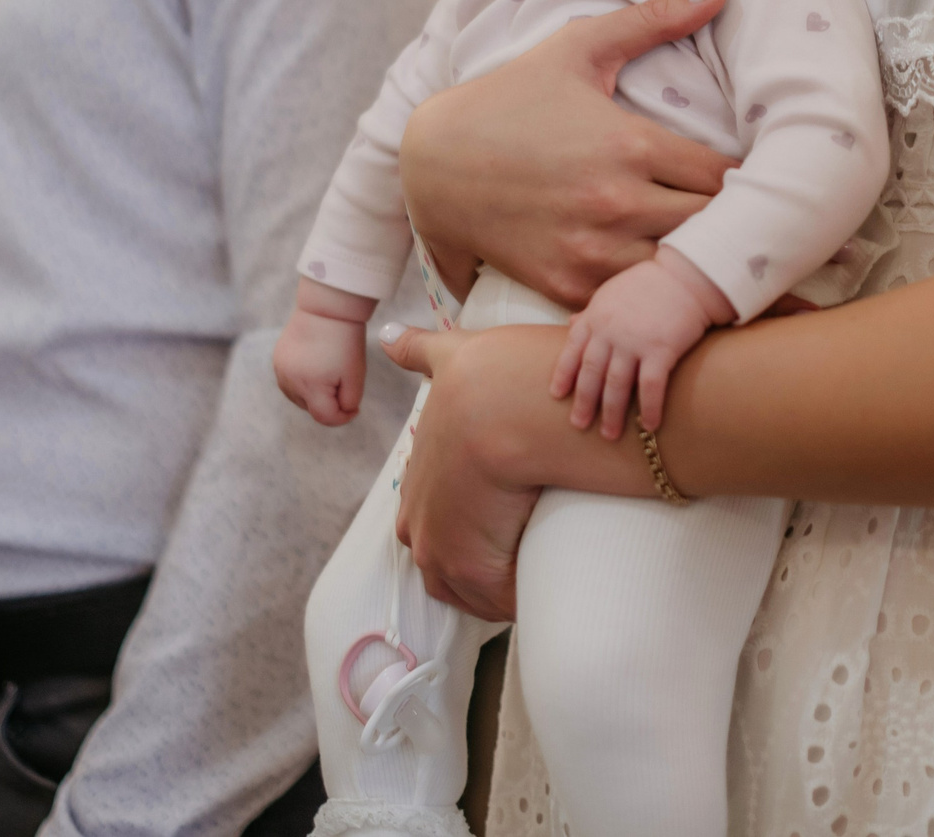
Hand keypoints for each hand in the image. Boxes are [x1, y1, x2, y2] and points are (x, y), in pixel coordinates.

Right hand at [273, 304, 368, 425]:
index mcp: (309, 387)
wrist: (326, 307)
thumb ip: (348, 401)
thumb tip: (342, 412)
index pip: (324, 418)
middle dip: (329, 403)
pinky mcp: (277, 360)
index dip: (343, 417)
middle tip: (343, 381)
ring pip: (299, 398)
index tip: (355, 407)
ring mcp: (280, 370)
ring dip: (315, 394)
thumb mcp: (355, 375)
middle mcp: (289, 382)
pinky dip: (303, 382)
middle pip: (311, 409)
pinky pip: (290, 383)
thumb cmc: (344, 340)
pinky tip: (315, 367)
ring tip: (329, 373)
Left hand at [382, 325, 545, 619]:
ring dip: (498, 584)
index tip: (495, 513)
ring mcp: (439, 546)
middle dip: (476, 559)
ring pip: (466, 584)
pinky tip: (547, 584)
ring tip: (540, 569)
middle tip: (524, 548)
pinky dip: (519, 596)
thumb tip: (386, 336)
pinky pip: (498, 599)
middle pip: (440, 556)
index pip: (427, 511)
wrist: (510, 405)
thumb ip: (420, 350)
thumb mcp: (456, 357)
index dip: (461, 516)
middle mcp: (419, 513)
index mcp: (420, 472)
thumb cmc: (499, 374)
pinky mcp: (471, 569)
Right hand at [399, 0, 737, 306]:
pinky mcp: (566, 286)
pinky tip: (657, 275)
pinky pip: (632, 301)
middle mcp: (616, 203)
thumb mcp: (575, 48)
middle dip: (731, 222)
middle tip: (741, 217)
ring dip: (695, 260)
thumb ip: (650, 20)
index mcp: (629, 144)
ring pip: (678, 272)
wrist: (430, 163)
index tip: (750, 176)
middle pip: (713, 229)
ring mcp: (591, 251)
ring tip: (706, 248)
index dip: (747, 178)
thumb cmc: (509, 98)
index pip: (726, 176)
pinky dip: (650, 291)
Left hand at [552, 249, 730, 438]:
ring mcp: (634, 342)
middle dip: (584, 401)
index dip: (563, 374)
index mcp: (596, 317)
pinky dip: (648, 408)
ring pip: (616, 384)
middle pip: (591, 373)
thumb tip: (570, 322)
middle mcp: (610, 332)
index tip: (556, 395)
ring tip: (609, 434)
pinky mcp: (661, 350)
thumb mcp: (611, 292)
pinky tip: (648, 426)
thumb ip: (591, 311)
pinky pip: (650, 386)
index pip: (573, 350)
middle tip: (579, 425)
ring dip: (612, 412)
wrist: (687, 275)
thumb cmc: (651, 283)